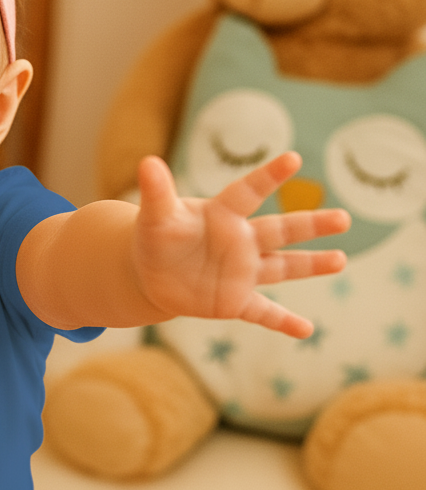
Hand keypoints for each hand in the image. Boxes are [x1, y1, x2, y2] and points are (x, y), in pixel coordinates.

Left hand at [131, 152, 348, 336]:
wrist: (151, 272)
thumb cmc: (157, 236)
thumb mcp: (154, 216)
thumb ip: (156, 191)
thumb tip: (147, 162)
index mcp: (222, 214)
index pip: (247, 192)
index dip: (268, 177)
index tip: (293, 159)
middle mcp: (240, 240)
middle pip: (280, 230)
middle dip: (310, 225)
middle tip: (343, 218)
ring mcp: (241, 271)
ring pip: (281, 266)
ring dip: (310, 265)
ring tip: (340, 260)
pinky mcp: (234, 300)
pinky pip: (263, 312)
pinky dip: (282, 322)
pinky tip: (306, 331)